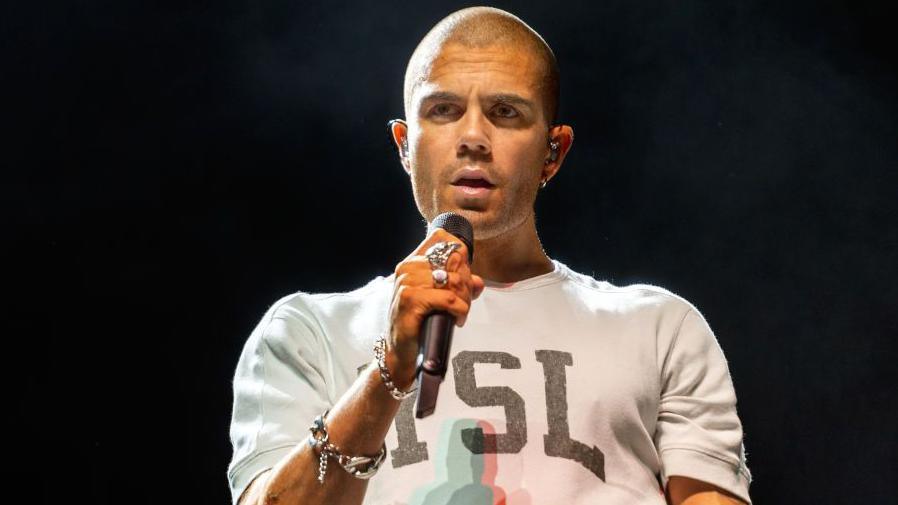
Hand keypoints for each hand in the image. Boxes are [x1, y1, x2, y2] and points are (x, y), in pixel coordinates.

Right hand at [385, 228, 484, 388]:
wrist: (400, 354)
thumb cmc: (417, 326)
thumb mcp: (438, 301)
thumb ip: (458, 288)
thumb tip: (478, 282)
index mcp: (413, 263)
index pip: (442, 240)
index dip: (461, 256)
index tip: (463, 276)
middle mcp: (408, 269)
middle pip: (454, 260)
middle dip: (466, 283)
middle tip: (464, 301)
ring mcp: (407, 284)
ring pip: (454, 281)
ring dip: (464, 298)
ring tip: (460, 312)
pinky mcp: (411, 301)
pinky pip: (450, 299)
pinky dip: (460, 310)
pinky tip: (456, 319)